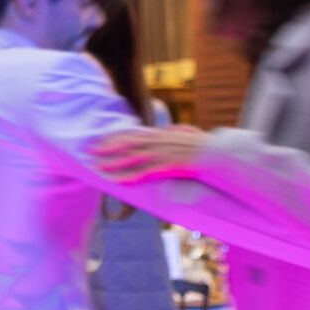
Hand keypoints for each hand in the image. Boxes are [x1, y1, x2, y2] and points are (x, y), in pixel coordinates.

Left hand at [92, 126, 208, 180]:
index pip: (132, 134)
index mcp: (162, 134)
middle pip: (127, 143)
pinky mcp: (169, 165)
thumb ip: (176, 131)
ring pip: (132, 157)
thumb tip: (169, 128)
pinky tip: (117, 181)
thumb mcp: (189, 134)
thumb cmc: (207, 145)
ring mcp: (163, 153)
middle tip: (88, 151)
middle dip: (106, 147)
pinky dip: (129, 176)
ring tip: (96, 167)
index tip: (99, 141)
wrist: (222, 153)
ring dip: (113, 163)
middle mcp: (159, 141)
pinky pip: (144, 172)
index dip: (114, 138)